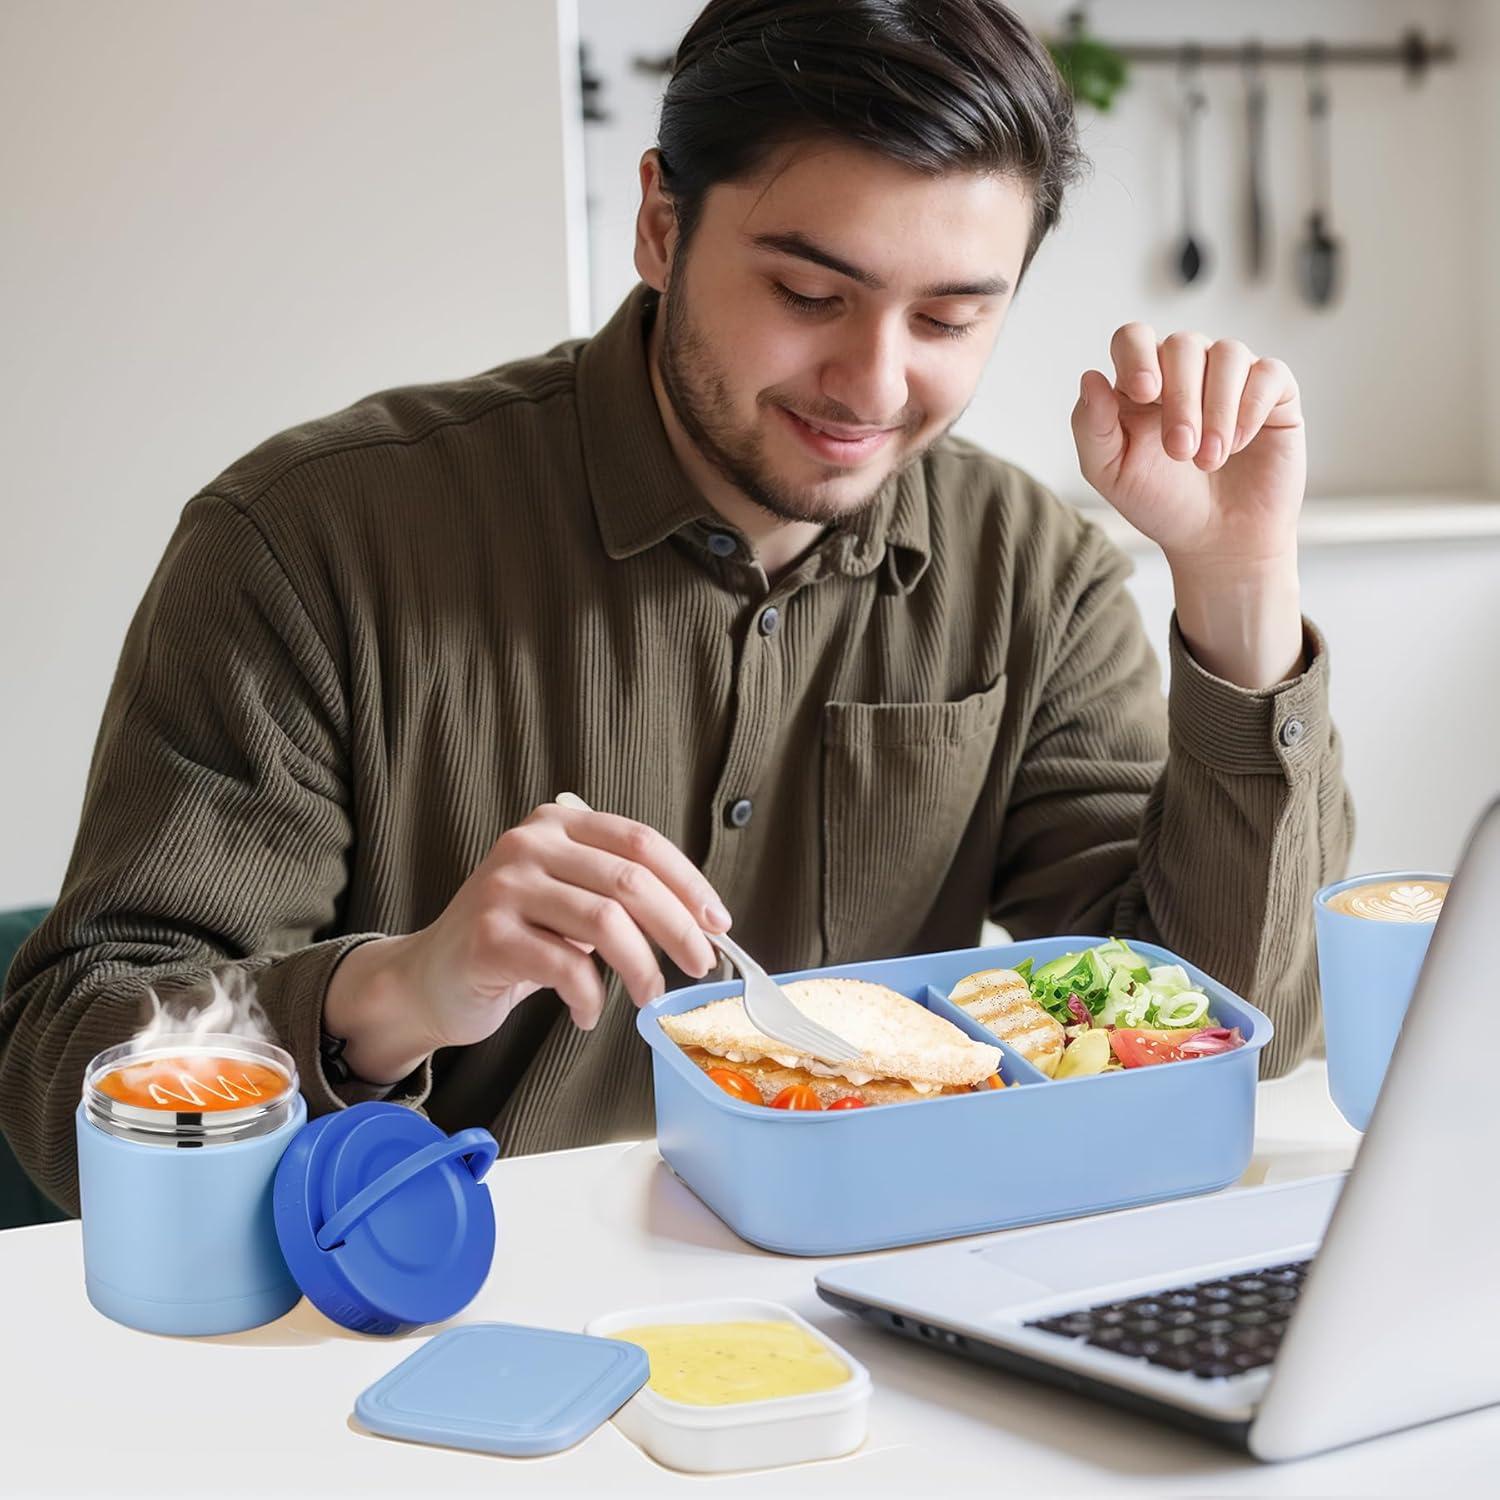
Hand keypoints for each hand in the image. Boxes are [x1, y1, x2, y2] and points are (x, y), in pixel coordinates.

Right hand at [324, 802, 731, 1081]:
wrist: (430, 978)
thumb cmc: (513, 940)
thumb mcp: (567, 898)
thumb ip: (618, 891)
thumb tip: (701, 919)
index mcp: (556, 823)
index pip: (640, 842)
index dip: (689, 882)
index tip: (718, 923)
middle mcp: (528, 844)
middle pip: (630, 880)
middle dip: (678, 928)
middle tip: (701, 964)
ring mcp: (504, 887)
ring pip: (606, 922)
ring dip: (642, 968)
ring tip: (649, 995)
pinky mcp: (488, 935)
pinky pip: (566, 967)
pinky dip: (592, 998)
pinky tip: (590, 1014)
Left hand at [1071, 325, 1305, 570]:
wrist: (1216, 540)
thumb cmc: (1161, 502)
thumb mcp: (1111, 473)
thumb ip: (1091, 426)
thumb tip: (1090, 377)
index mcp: (1141, 382)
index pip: (1134, 337)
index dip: (1137, 356)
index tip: (1144, 394)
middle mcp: (1186, 370)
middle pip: (1182, 345)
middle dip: (1181, 400)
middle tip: (1180, 452)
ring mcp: (1231, 377)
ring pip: (1227, 353)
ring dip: (1216, 409)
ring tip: (1208, 460)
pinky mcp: (1273, 391)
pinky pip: (1268, 372)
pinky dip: (1250, 408)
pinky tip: (1239, 445)